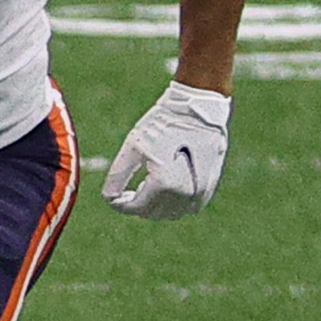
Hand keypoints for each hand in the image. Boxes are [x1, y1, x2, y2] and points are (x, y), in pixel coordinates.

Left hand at [102, 81, 231, 218]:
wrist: (198, 107)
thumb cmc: (163, 123)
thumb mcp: (133, 147)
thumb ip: (118, 175)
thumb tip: (109, 198)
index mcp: (166, 183)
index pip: (138, 207)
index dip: (121, 205)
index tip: (113, 199)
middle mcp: (186, 192)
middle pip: (154, 212)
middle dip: (138, 205)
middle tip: (128, 192)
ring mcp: (202, 191)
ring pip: (172, 213)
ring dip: (156, 206)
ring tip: (147, 185)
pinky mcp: (211, 186)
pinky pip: (190, 206)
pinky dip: (175, 203)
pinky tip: (166, 187)